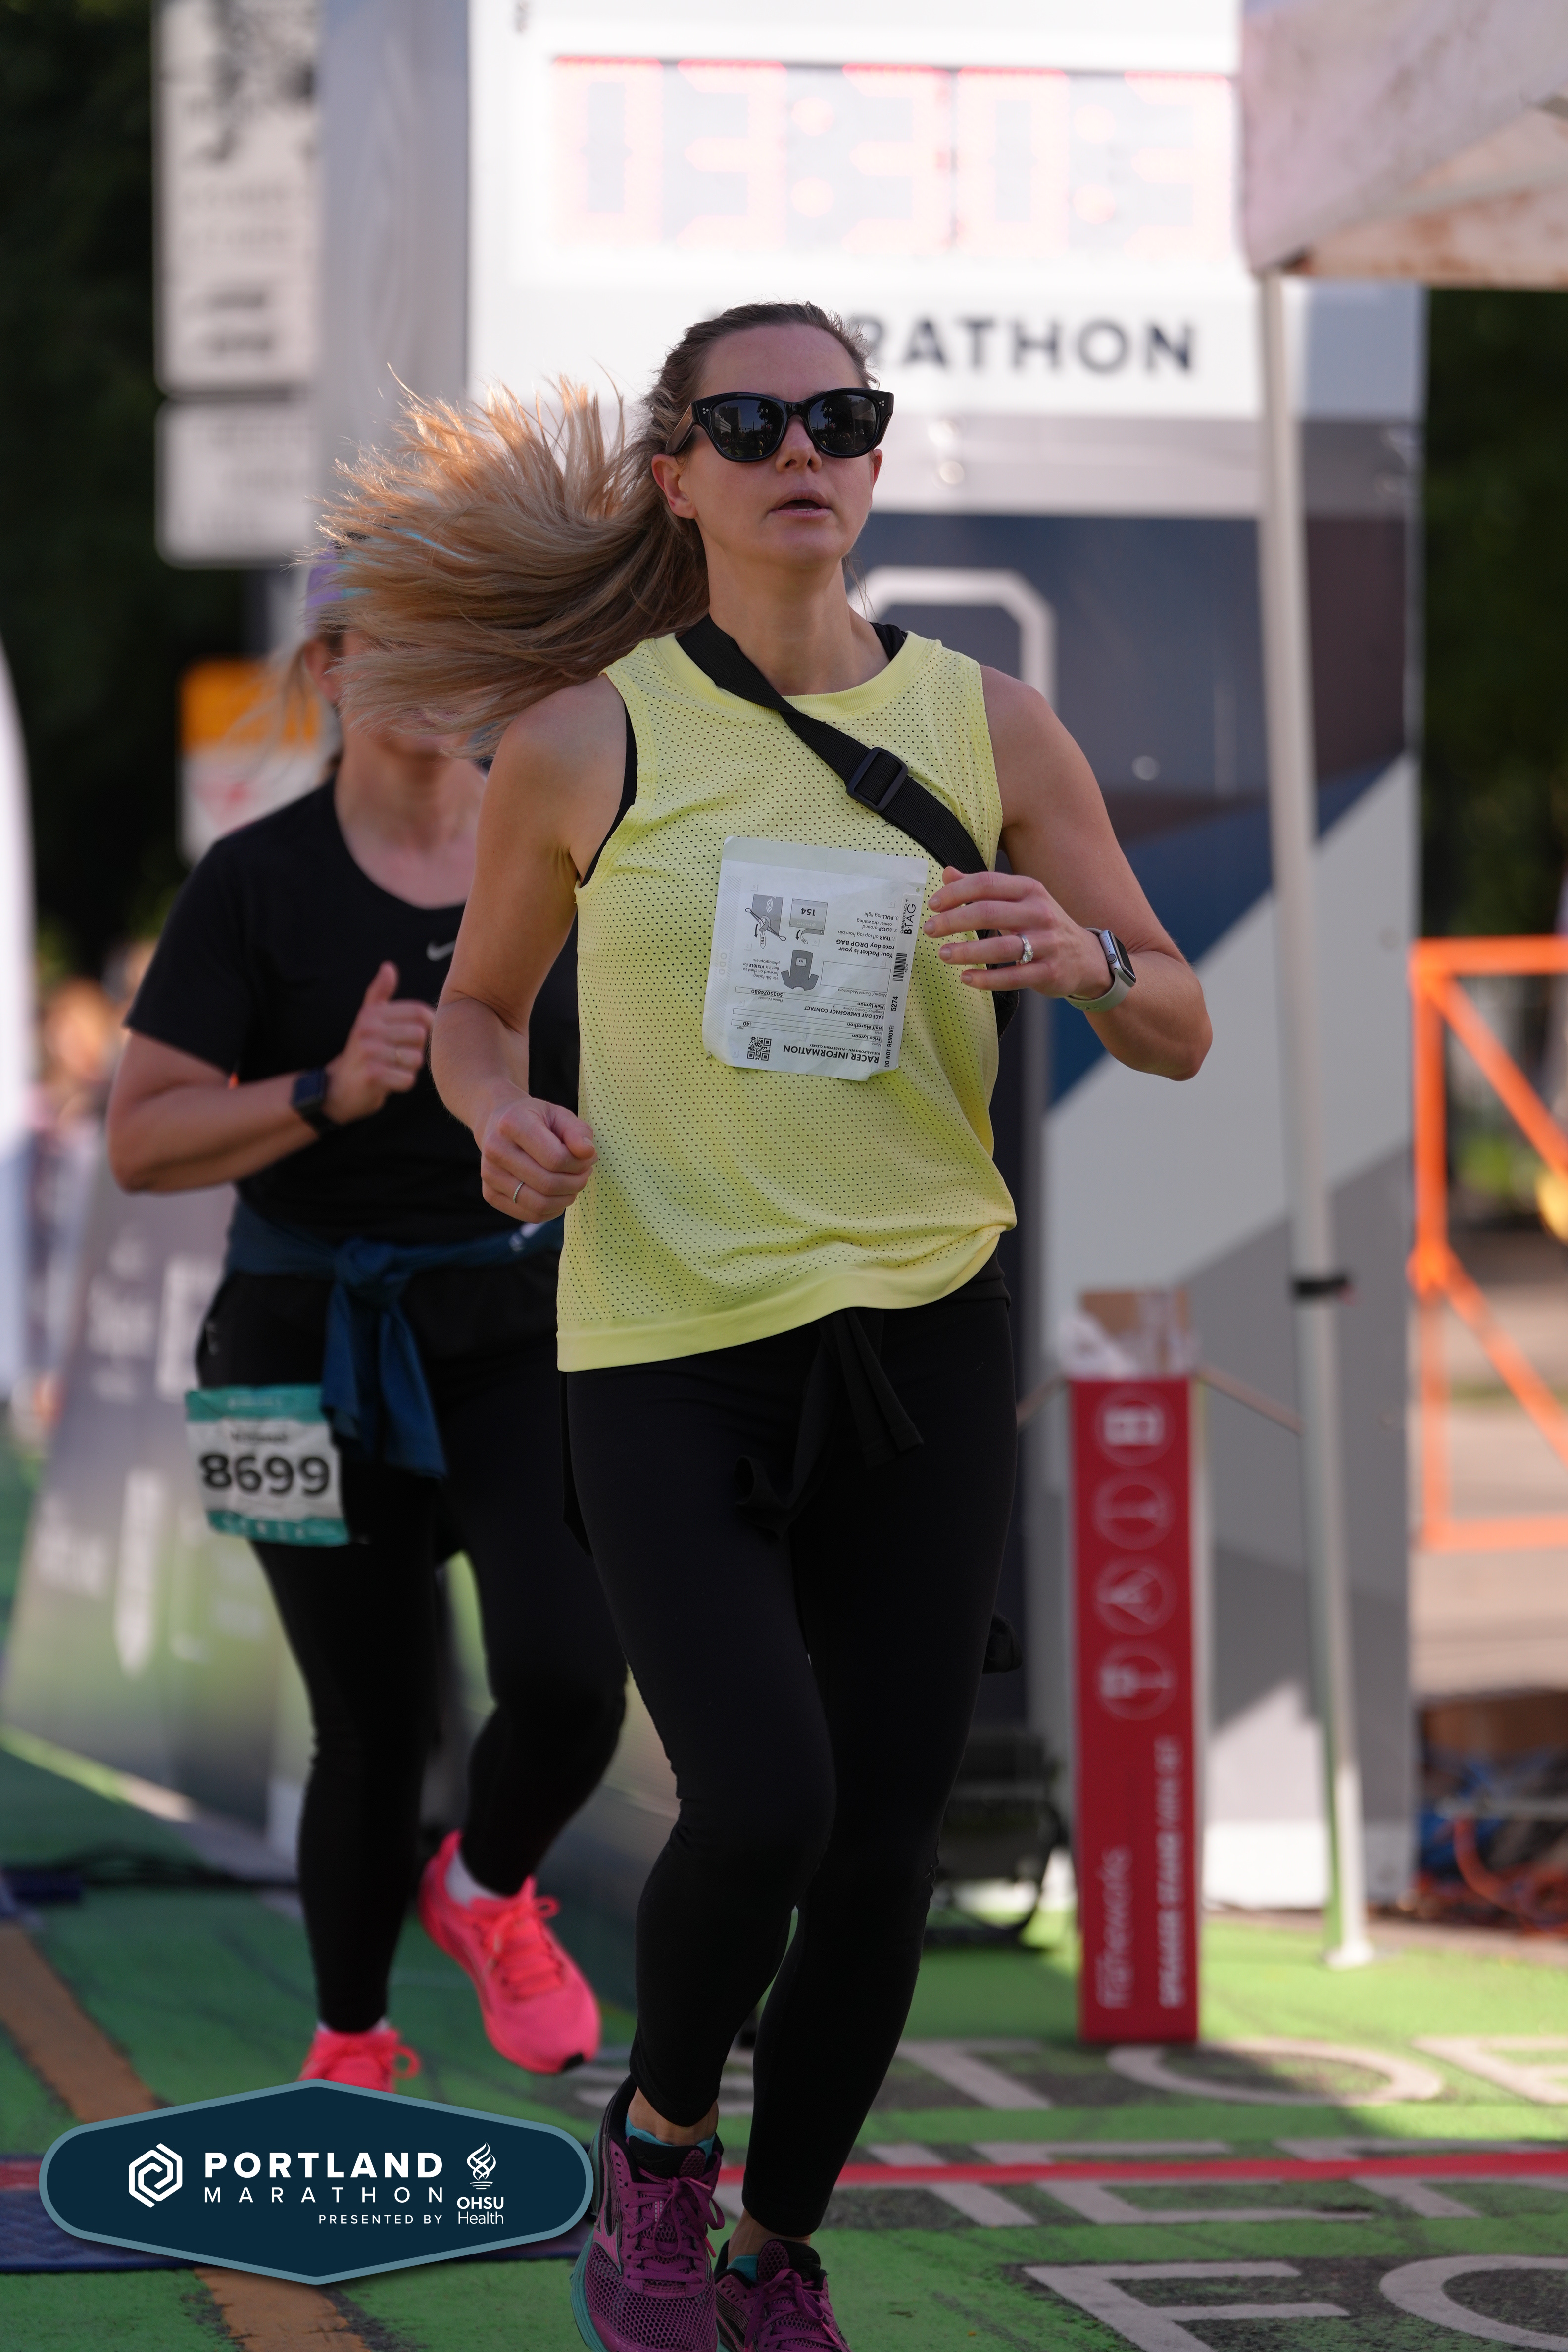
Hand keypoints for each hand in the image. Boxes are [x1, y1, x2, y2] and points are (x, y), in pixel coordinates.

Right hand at [322, 963, 435, 1122]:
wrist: (338, 1087)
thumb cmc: (362, 1051)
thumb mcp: (367, 1019)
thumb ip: (379, 993)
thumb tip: (388, 967)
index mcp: (372, 1013)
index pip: (420, 1012)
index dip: (428, 1026)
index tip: (414, 1037)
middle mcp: (369, 1028)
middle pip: (421, 1036)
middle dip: (416, 1050)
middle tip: (397, 1056)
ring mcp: (369, 1051)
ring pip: (416, 1059)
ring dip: (409, 1068)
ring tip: (391, 1068)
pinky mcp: (372, 1075)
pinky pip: (408, 1079)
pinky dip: (402, 1083)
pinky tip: (388, 1081)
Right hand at [478, 1092, 596, 1221]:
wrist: (498, 1124)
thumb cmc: (535, 1119)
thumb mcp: (559, 1115)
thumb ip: (577, 1131)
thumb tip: (588, 1153)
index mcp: (511, 1124)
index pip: (555, 1158)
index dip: (579, 1164)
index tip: (588, 1156)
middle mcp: (495, 1150)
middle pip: (548, 1184)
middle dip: (576, 1182)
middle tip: (585, 1172)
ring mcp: (489, 1175)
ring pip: (540, 1204)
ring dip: (566, 1198)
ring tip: (573, 1183)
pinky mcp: (490, 1194)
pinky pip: (531, 1215)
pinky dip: (553, 1209)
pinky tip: (558, 1194)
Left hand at [923, 868, 1113, 997]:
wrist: (1085, 957)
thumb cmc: (1041, 925)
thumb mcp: (1018, 900)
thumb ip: (983, 888)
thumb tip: (947, 873)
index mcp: (1029, 889)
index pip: (987, 883)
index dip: (956, 892)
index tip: (932, 904)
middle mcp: (1039, 912)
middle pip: (989, 912)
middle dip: (954, 920)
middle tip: (930, 929)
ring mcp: (1047, 943)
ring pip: (1000, 946)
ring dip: (966, 951)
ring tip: (943, 954)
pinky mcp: (1049, 971)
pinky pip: (1013, 976)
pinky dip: (986, 979)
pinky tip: (966, 978)